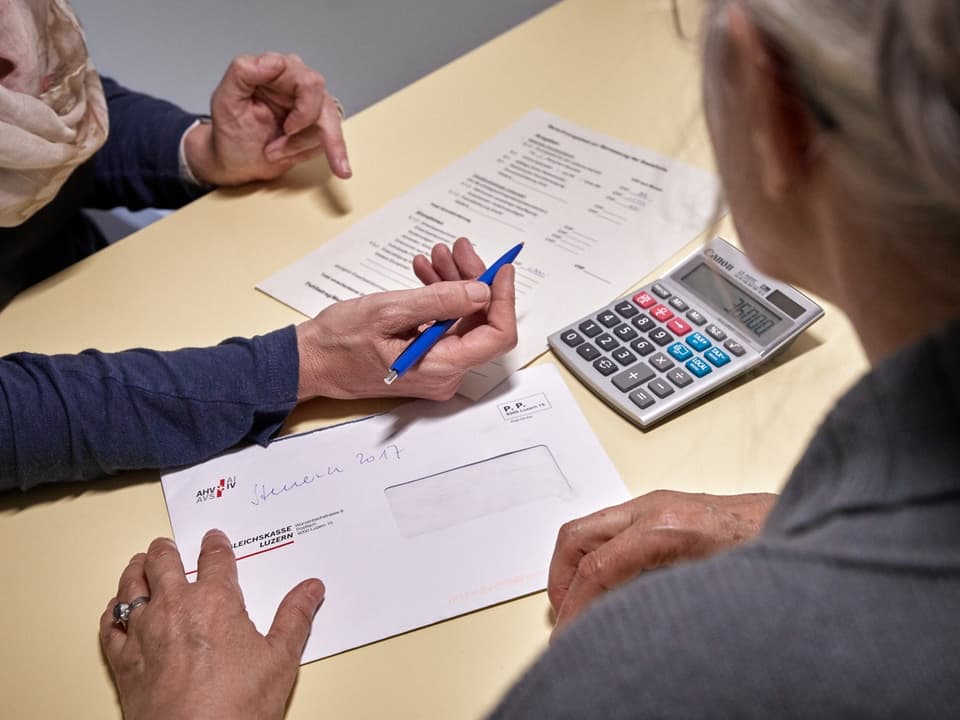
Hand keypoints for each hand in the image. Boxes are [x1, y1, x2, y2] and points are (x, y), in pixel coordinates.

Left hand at [100, 530, 324, 719]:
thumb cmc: (236, 708)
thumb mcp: (280, 660)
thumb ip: (295, 617)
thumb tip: (312, 588)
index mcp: (215, 601)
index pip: (214, 559)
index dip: (215, 545)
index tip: (214, 539)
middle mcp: (175, 608)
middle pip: (163, 563)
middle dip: (166, 550)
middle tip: (166, 545)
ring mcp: (144, 633)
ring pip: (131, 587)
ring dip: (136, 571)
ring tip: (139, 563)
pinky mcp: (124, 661)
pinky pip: (111, 626)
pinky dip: (114, 611)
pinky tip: (117, 609)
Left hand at [184, 52, 350, 185]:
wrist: (236, 161)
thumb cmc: (230, 132)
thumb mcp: (225, 100)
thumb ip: (243, 71)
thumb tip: (274, 61)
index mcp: (277, 71)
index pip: (309, 82)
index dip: (304, 110)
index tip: (288, 130)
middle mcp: (298, 83)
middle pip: (325, 106)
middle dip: (304, 137)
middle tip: (275, 151)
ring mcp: (311, 104)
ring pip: (328, 127)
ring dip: (301, 148)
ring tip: (272, 154)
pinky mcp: (318, 123)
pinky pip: (328, 141)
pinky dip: (305, 154)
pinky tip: (284, 155)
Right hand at [295, 238, 517, 400]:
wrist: (310, 361)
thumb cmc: (339, 343)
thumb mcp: (389, 312)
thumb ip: (439, 302)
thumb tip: (481, 291)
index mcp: (440, 367)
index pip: (495, 336)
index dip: (503, 298)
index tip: (500, 268)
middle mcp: (444, 374)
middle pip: (480, 322)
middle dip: (473, 281)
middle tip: (458, 249)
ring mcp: (436, 368)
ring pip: (463, 319)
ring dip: (454, 284)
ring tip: (437, 255)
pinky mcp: (427, 359)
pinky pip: (446, 325)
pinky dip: (440, 297)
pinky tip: (426, 273)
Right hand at [548, 490, 776, 634]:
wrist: (807, 526)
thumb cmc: (773, 553)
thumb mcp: (711, 589)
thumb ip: (657, 601)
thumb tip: (619, 626)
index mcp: (667, 528)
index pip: (596, 568)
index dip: (574, 608)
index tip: (568, 636)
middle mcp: (655, 508)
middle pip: (577, 537)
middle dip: (561, 579)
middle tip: (564, 618)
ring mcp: (656, 504)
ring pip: (590, 529)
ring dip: (576, 566)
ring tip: (581, 606)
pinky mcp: (663, 509)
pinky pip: (611, 529)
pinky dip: (597, 556)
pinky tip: (612, 586)